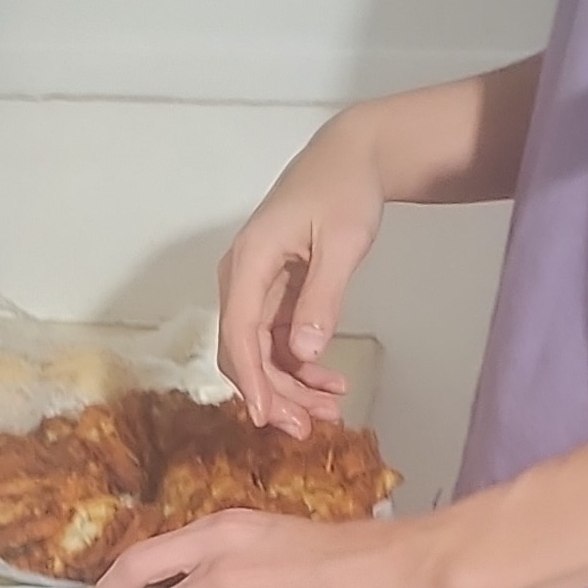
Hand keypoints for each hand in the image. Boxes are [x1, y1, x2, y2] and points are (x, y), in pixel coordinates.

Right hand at [218, 116, 387, 431]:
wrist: (350, 158)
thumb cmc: (345, 191)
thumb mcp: (342, 242)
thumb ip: (322, 297)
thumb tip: (304, 353)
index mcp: (249, 262)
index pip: (238, 333)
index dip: (251, 380)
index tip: (267, 418)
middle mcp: (241, 278)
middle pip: (243, 351)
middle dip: (273, 394)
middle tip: (309, 428)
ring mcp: (255, 288)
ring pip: (259, 353)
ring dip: (289, 387)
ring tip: (329, 411)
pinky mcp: (273, 295)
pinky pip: (276, 342)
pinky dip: (299, 367)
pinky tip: (329, 384)